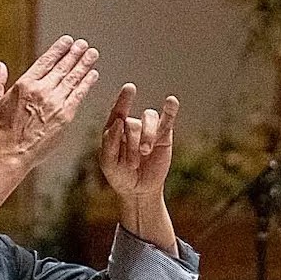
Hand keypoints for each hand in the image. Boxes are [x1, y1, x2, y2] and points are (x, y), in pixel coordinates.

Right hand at [0, 36, 99, 173]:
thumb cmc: (2, 132)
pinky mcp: (65, 116)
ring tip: (92, 54)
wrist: (12, 153)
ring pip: (73, 78)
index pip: (46, 61)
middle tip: (83, 44)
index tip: (67, 42)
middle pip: (62, 67)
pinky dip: (87, 83)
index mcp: (25, 84)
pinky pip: (79, 95)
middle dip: (75, 53)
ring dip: (84, 64)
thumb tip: (0, 66)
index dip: (59, 49)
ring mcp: (55, 103)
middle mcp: (42, 90)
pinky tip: (93, 75)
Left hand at [98, 84, 178, 198]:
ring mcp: (148, 129)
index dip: (123, 100)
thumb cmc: (120, 177)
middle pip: (132, 123)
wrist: (139, 191)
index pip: (117, 111)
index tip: (130, 88)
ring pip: (149, 118)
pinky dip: (170, 110)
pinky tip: (171, 101)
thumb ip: (109, 143)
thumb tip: (118, 121)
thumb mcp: (108, 163)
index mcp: (114, 129)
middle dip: (132, 145)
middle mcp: (131, 125)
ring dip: (147, 135)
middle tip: (132, 165)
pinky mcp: (164, 135)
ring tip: (145, 152)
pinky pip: (167, 119)